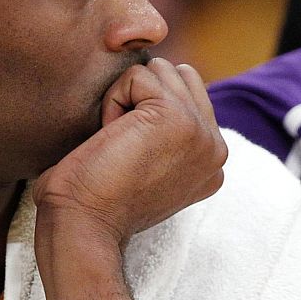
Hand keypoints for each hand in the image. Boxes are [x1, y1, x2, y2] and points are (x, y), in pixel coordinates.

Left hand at [33, 58, 227, 250]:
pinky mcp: (177, 116)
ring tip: (117, 141)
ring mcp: (202, 131)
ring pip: (159, 71)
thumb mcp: (148, 167)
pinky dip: (112, 101)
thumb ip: (168, 135)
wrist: (84, 228)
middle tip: (122, 145)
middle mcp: (216, 148)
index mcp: (212, 162)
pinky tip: (110, 139)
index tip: (130, 158)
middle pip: (177, 77)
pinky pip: (136, 76)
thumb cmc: (96, 202)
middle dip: (141, 97)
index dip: (146, 112)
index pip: (188, 97)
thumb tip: (158, 85)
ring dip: (126, 98)